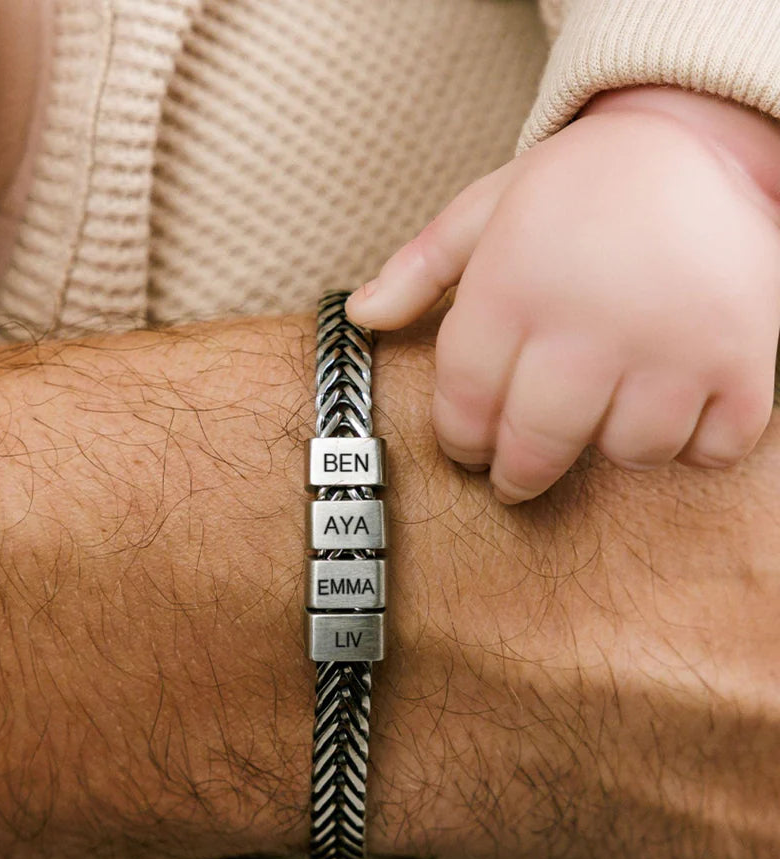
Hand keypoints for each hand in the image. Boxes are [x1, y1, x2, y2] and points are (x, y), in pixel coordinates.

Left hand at [346, 90, 779, 502]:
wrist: (695, 139)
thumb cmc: (575, 187)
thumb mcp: (483, 211)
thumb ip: (417, 270)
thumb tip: (361, 317)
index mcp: (513, 288)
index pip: (464, 405)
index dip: (460, 441)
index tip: (468, 448)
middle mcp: (589, 321)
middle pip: (538, 446)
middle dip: (519, 473)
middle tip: (517, 475)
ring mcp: (673, 342)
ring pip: (629, 452)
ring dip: (612, 448)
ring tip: (605, 417)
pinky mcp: (743, 356)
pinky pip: (714, 446)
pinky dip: (695, 442)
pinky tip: (675, 409)